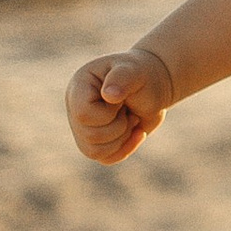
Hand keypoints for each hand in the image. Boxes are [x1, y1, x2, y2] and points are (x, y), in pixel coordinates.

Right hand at [68, 46, 175, 163]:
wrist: (155, 86)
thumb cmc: (143, 74)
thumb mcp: (135, 71)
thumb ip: (122, 78)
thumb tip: (109, 95)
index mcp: (79, 88)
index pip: (83, 114)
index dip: (108, 114)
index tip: (121, 100)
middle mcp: (75, 109)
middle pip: (89, 136)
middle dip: (119, 126)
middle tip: (128, 109)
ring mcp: (83, 127)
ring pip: (95, 152)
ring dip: (122, 138)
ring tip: (131, 118)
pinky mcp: (96, 142)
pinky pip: (105, 158)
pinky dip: (126, 148)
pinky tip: (138, 132)